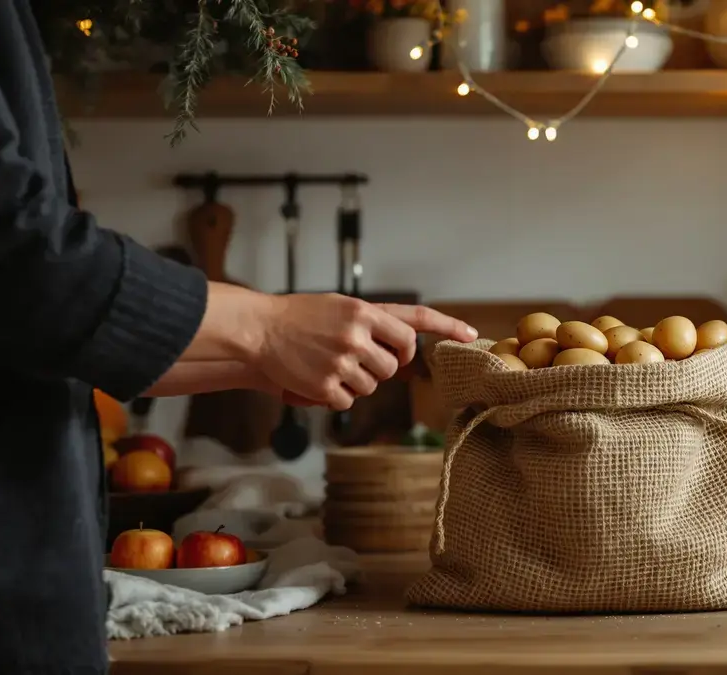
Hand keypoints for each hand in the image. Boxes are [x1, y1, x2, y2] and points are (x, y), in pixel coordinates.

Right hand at [256, 294, 476, 410]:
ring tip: (329, 365)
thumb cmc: (299, 317)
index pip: (413, 321)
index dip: (444, 327)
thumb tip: (405, 348)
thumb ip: (373, 324)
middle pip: (395, 365)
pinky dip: (335, 397)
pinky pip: (348, 401)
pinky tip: (317, 380)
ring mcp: (342, 361)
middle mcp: (356, 335)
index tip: (469, 333)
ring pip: (373, 385)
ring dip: (357, 382)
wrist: (258, 329)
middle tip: (356, 359)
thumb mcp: (340, 306)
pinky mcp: (325, 385)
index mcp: (363, 311)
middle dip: (381, 367)